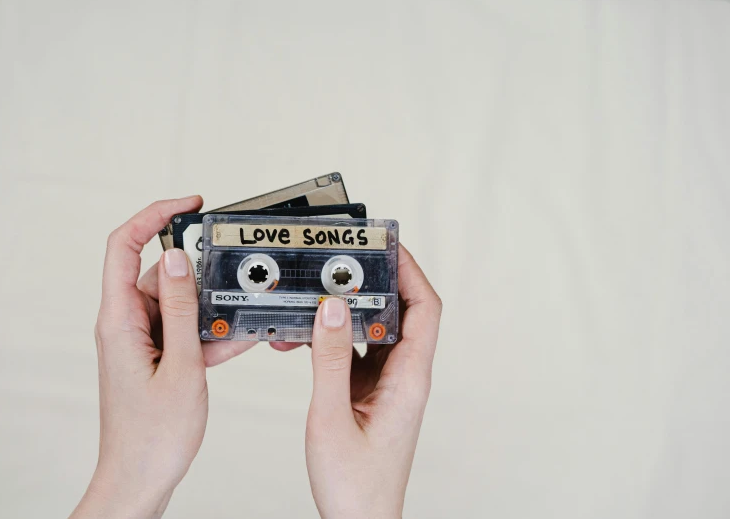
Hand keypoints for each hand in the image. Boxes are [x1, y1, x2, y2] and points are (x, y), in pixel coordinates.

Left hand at [70, 197, 253, 518]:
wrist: (141, 477)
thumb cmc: (153, 435)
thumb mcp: (182, 365)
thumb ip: (182, 308)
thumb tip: (179, 258)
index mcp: (119, 320)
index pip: (125, 245)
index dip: (154, 215)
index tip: (190, 204)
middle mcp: (125, 323)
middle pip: (161, 274)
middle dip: (202, 275)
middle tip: (235, 277)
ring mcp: (140, 339)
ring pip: (179, 303)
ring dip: (211, 310)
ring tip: (240, 321)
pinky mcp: (155, 354)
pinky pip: (184, 329)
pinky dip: (210, 333)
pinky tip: (236, 340)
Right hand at [305, 245, 441, 518]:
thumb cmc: (355, 485)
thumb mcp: (332, 417)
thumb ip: (329, 360)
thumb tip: (330, 308)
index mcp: (410, 379)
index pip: (424, 308)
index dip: (410, 270)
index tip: (387, 244)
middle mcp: (405, 377)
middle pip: (400, 311)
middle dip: (374, 281)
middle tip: (344, 258)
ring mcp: (388, 385)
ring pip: (374, 331)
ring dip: (347, 311)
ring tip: (317, 294)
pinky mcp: (370, 394)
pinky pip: (356, 352)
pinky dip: (333, 339)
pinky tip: (306, 336)